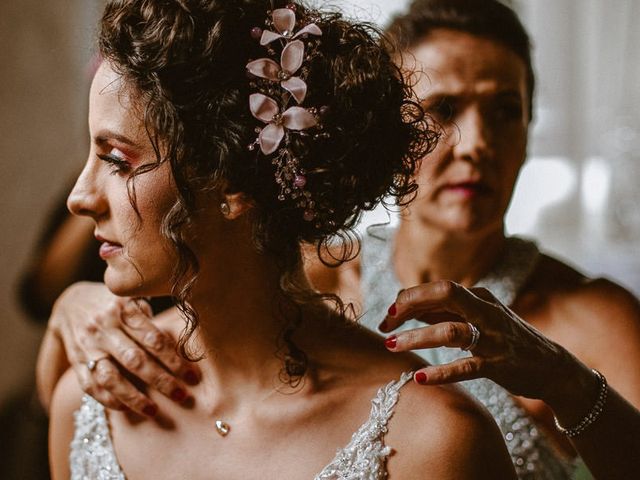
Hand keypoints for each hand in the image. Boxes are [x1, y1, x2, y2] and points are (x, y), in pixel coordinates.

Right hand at [38, 282, 199, 415]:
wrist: (70, 304)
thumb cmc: (116, 304)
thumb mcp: (134, 299)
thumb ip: (153, 319)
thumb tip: (182, 342)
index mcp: (123, 309)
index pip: (153, 339)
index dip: (174, 359)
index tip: (192, 376)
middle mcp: (104, 327)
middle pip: (135, 360)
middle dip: (160, 381)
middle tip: (181, 396)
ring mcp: (88, 346)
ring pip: (111, 377)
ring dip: (134, 397)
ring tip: (153, 411)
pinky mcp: (76, 361)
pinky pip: (91, 386)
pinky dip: (109, 400)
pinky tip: (127, 408)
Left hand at [380, 280, 577, 401]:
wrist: (553, 367)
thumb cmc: (506, 339)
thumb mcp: (479, 318)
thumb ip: (446, 313)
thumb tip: (409, 310)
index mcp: (479, 297)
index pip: (437, 289)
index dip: (408, 299)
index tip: (388, 316)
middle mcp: (486, 311)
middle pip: (446, 294)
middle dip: (411, 305)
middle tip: (387, 324)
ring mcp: (493, 338)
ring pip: (450, 331)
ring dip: (417, 338)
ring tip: (392, 346)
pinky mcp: (497, 365)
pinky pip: (465, 367)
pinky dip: (441, 372)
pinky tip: (420, 377)